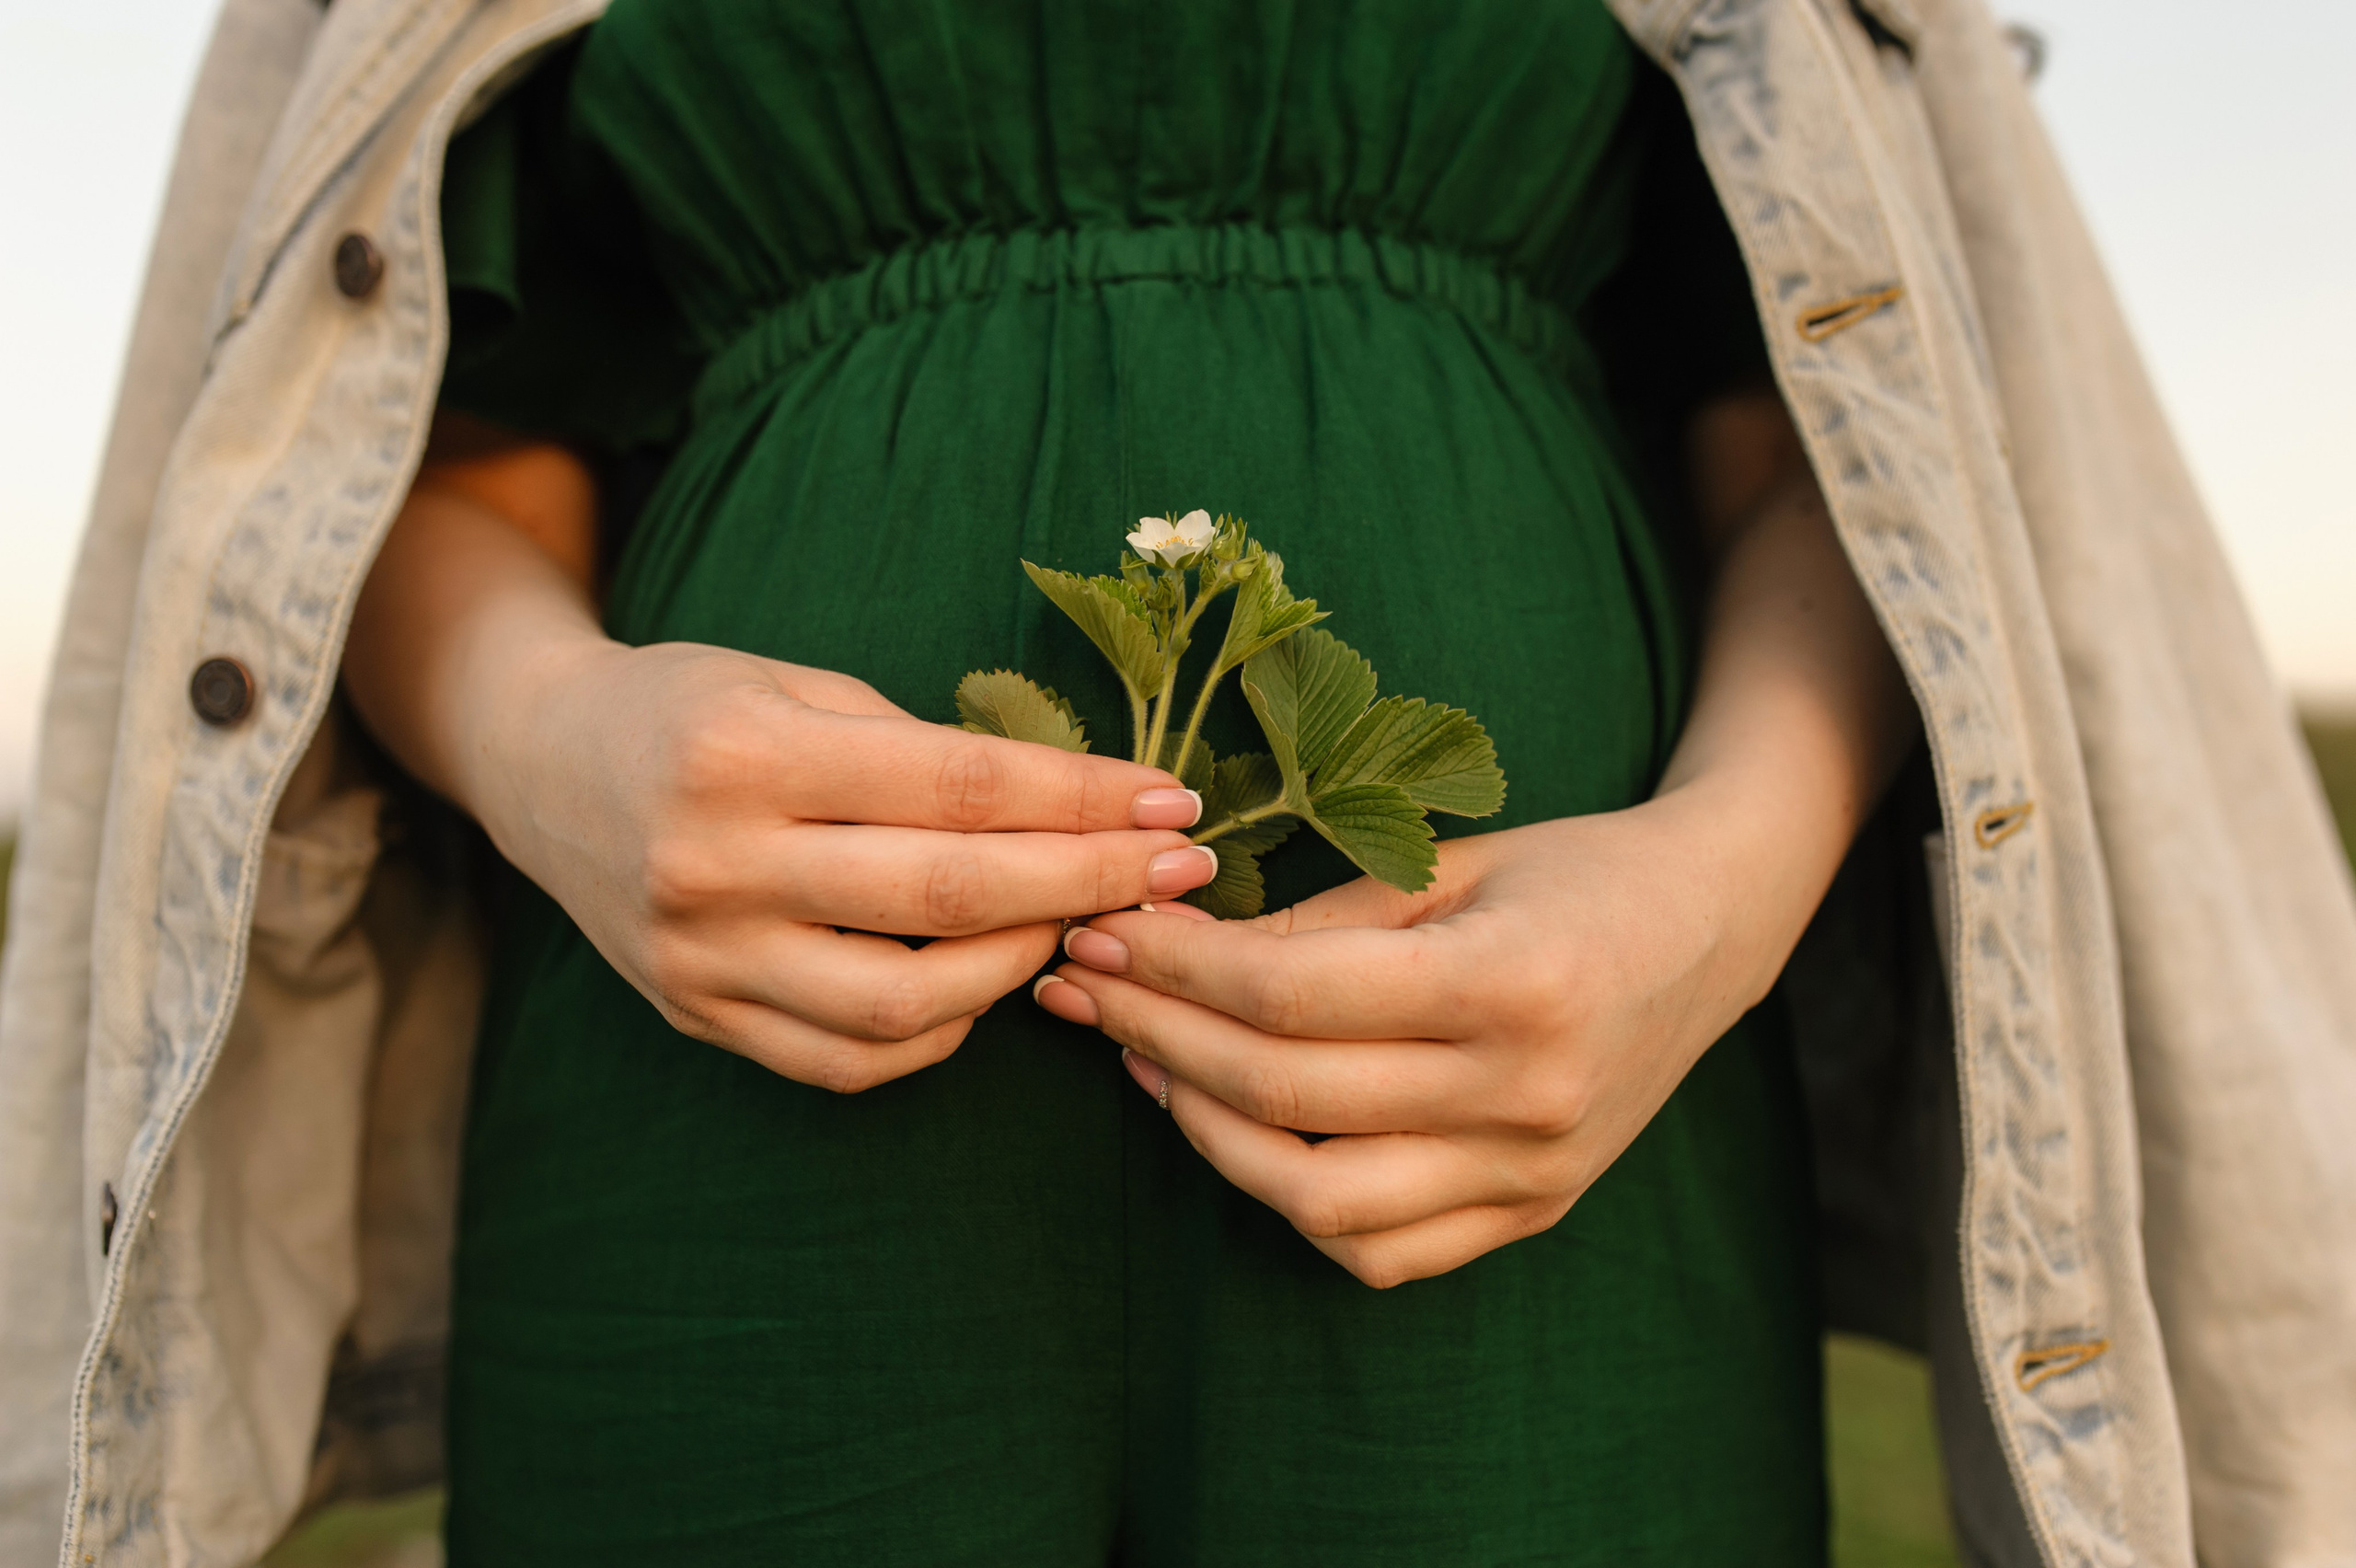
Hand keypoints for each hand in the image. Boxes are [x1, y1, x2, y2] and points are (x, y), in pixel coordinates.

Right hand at [345, 434, 1220, 1094]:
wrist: (540, 765)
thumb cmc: (693, 705)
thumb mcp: (797, 683)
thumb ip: (921, 750)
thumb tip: (1077, 809)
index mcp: (746, 752)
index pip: (959, 787)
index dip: (1082, 799)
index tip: (1171, 803)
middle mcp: (715, 862)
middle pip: (949, 897)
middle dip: (1087, 883)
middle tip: (1178, 873)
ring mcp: (701, 956)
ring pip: (904, 1006)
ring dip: (1019, 970)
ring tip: (1073, 925)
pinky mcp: (697, 1018)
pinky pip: (847, 1060)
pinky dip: (938, 1030)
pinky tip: (983, 981)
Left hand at [1033, 793, 1799, 1286]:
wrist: (1711, 929)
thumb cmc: (1573, 871)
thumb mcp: (1450, 864)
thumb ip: (1319, 922)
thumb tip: (1171, 952)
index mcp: (1513, 982)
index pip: (1291, 997)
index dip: (1175, 968)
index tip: (1100, 932)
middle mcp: (1527, 1093)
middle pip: (1286, 1097)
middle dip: (1158, 1036)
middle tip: (1087, 987)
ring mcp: (1533, 1171)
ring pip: (1319, 1201)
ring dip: (1204, 1133)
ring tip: (1148, 1059)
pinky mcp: (1532, 1213)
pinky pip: (1379, 1250)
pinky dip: (1291, 1203)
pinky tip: (1238, 1131)